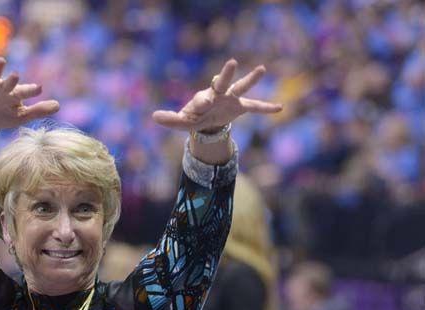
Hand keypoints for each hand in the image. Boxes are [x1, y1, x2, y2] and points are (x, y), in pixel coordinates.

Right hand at [0, 57, 59, 135]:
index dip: (30, 91)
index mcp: (14, 95)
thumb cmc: (2, 115)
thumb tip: (58, 105)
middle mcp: (2, 89)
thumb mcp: (20, 116)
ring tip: (1, 61)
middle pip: (8, 84)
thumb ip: (38, 111)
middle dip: (12, 81)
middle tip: (16, 76)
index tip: (38, 89)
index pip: (23, 92)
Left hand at [152, 59, 281, 131]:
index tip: (203, 105)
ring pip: (241, 86)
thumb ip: (170, 119)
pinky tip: (280, 108)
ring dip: (251, 78)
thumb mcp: (183, 122)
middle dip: (225, 74)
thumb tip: (154, 116)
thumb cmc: (194, 117)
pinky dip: (266, 108)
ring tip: (262, 69)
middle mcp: (217, 93)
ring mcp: (230, 98)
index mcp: (202, 98)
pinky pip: (255, 107)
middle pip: (220, 82)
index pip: (202, 99)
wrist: (208, 120)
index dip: (202, 102)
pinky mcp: (240, 106)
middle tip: (231, 63)